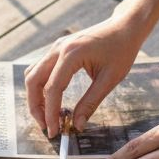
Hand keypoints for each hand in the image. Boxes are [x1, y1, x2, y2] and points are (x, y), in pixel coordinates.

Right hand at [24, 16, 146, 136]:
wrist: (125, 27)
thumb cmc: (121, 50)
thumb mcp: (110, 79)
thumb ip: (91, 102)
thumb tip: (78, 125)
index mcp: (71, 54)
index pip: (52, 88)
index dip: (50, 113)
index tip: (54, 131)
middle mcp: (58, 48)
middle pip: (33, 80)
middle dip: (36, 106)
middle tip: (46, 126)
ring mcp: (56, 47)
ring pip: (33, 74)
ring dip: (36, 96)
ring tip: (47, 116)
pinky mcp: (58, 49)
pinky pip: (41, 69)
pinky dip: (41, 86)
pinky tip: (52, 100)